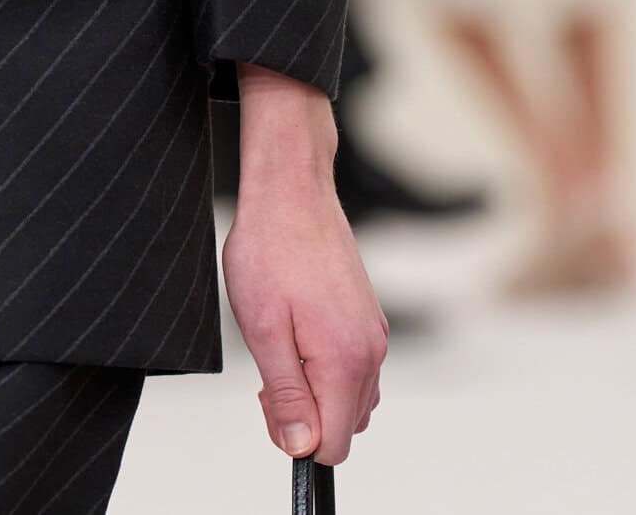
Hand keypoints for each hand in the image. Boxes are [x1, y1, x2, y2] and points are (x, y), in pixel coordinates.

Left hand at [222, 67, 387, 465]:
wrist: (291, 189)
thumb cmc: (269, 249)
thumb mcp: (261, 327)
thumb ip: (284, 394)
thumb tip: (301, 446)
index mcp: (345, 360)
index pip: (333, 445)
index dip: (294, 435)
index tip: (268, 397)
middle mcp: (371, 352)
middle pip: (345, 426)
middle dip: (306, 414)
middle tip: (269, 367)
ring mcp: (373, 333)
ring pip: (351, 399)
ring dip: (316, 390)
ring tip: (282, 345)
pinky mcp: (368, 318)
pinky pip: (354, 369)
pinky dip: (326, 367)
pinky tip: (298, 331)